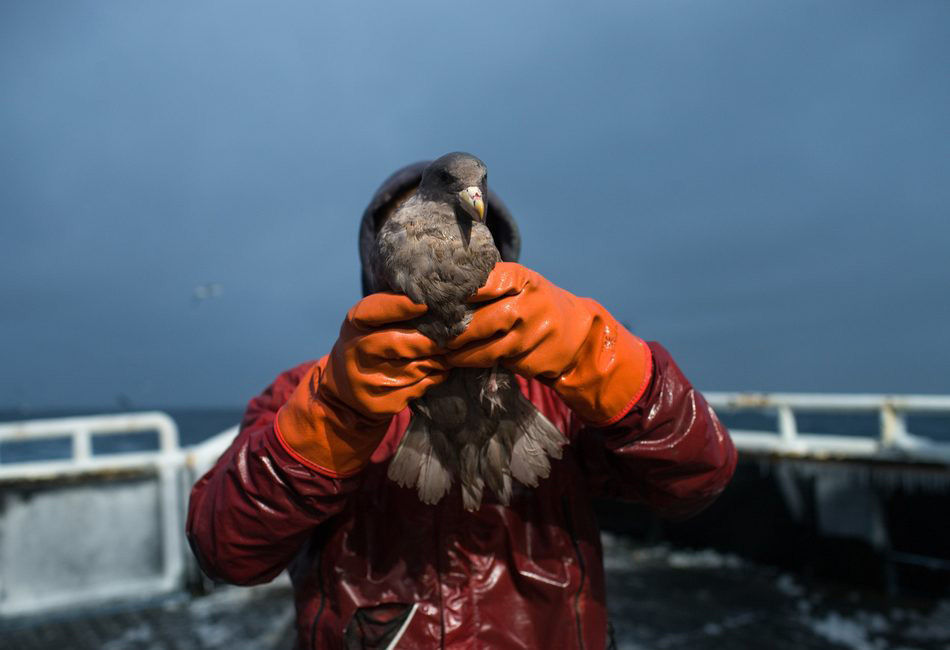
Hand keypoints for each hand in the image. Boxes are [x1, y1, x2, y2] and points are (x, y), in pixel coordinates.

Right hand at [325, 293, 448, 417]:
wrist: (346, 386)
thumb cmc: (370, 340)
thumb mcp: (372, 320)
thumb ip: (397, 306)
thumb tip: (436, 299)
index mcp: (355, 324)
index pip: (373, 311)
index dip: (399, 307)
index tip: (425, 304)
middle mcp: (357, 352)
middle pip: (401, 343)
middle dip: (432, 340)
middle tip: (453, 334)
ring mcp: (367, 381)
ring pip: (417, 367)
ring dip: (438, 359)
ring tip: (447, 352)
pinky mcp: (381, 403)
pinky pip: (420, 387)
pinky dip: (435, 377)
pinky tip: (438, 369)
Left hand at [446, 263, 651, 424]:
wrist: (577, 335)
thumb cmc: (536, 305)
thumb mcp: (521, 285)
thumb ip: (490, 284)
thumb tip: (441, 284)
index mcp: (522, 278)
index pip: (483, 280)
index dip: (455, 289)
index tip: (429, 295)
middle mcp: (528, 303)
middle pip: (481, 315)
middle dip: (451, 324)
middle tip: (426, 328)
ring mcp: (530, 333)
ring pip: (484, 343)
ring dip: (456, 348)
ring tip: (436, 346)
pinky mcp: (528, 357)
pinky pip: (492, 360)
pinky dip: (470, 360)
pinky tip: (453, 359)